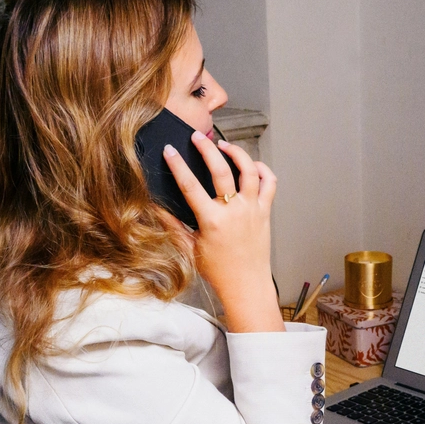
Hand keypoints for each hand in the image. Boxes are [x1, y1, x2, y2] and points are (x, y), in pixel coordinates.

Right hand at [163, 132, 283, 331]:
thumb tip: (155, 207)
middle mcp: (234, 212)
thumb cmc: (218, 271)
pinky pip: (269, 183)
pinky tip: (250, 165)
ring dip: (237, 153)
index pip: (191, 186)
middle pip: (221, 170)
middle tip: (197, 137)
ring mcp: (253, 210)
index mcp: (213, 221)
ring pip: (249, 171)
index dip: (177, 165)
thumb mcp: (190, 249)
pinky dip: (261, 170)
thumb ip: (173, 226)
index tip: (170, 151)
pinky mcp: (265, 212)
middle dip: (207, 149)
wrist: (247, 285)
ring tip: (224, 146)